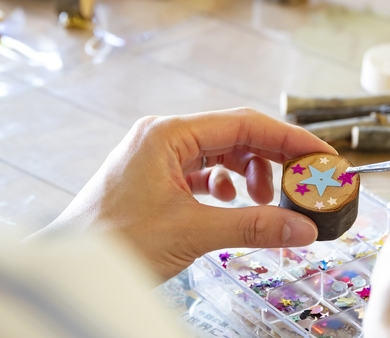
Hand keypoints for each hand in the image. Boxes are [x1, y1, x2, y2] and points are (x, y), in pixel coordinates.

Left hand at [31, 108, 333, 279]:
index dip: (288, 139)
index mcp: (168, 134)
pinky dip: (227, 187)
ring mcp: (157, 156)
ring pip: (221, 154)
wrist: (70, 266)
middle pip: (235, 136)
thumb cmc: (113, 242)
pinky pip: (204, 172)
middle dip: (272, 160)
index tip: (319, 154)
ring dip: (250, 176)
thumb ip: (253, 226)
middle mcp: (163, 136)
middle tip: (305, 181)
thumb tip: (302, 228)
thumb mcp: (193, 232)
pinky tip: (233, 205)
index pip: (243, 124)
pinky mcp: (155, 178)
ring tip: (265, 202)